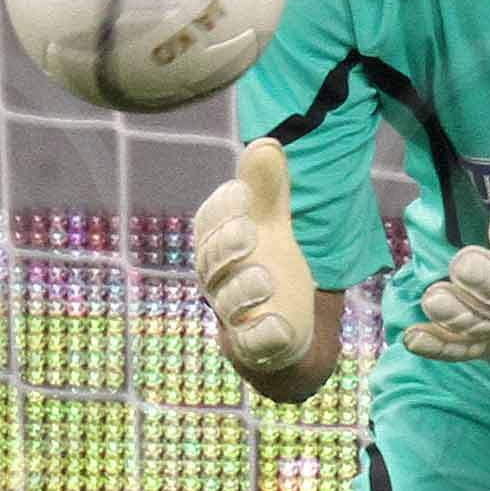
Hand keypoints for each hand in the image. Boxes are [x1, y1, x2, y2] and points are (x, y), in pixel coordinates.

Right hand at [191, 140, 322, 387]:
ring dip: (244, 289)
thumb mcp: (272, 227)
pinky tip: (279, 325)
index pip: (209, 225)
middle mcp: (218, 281)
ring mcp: (236, 318)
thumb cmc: (269, 268)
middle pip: (210, 263)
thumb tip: (266, 142)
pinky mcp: (255, 348)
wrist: (280, 331)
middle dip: (227, 246)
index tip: (242, 193)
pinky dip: (263, 336)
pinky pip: (252, 344)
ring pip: (228, 304)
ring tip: (266, 277)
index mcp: (218, 247)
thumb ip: (268, 191)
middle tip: (250, 232)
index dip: (222, 209)